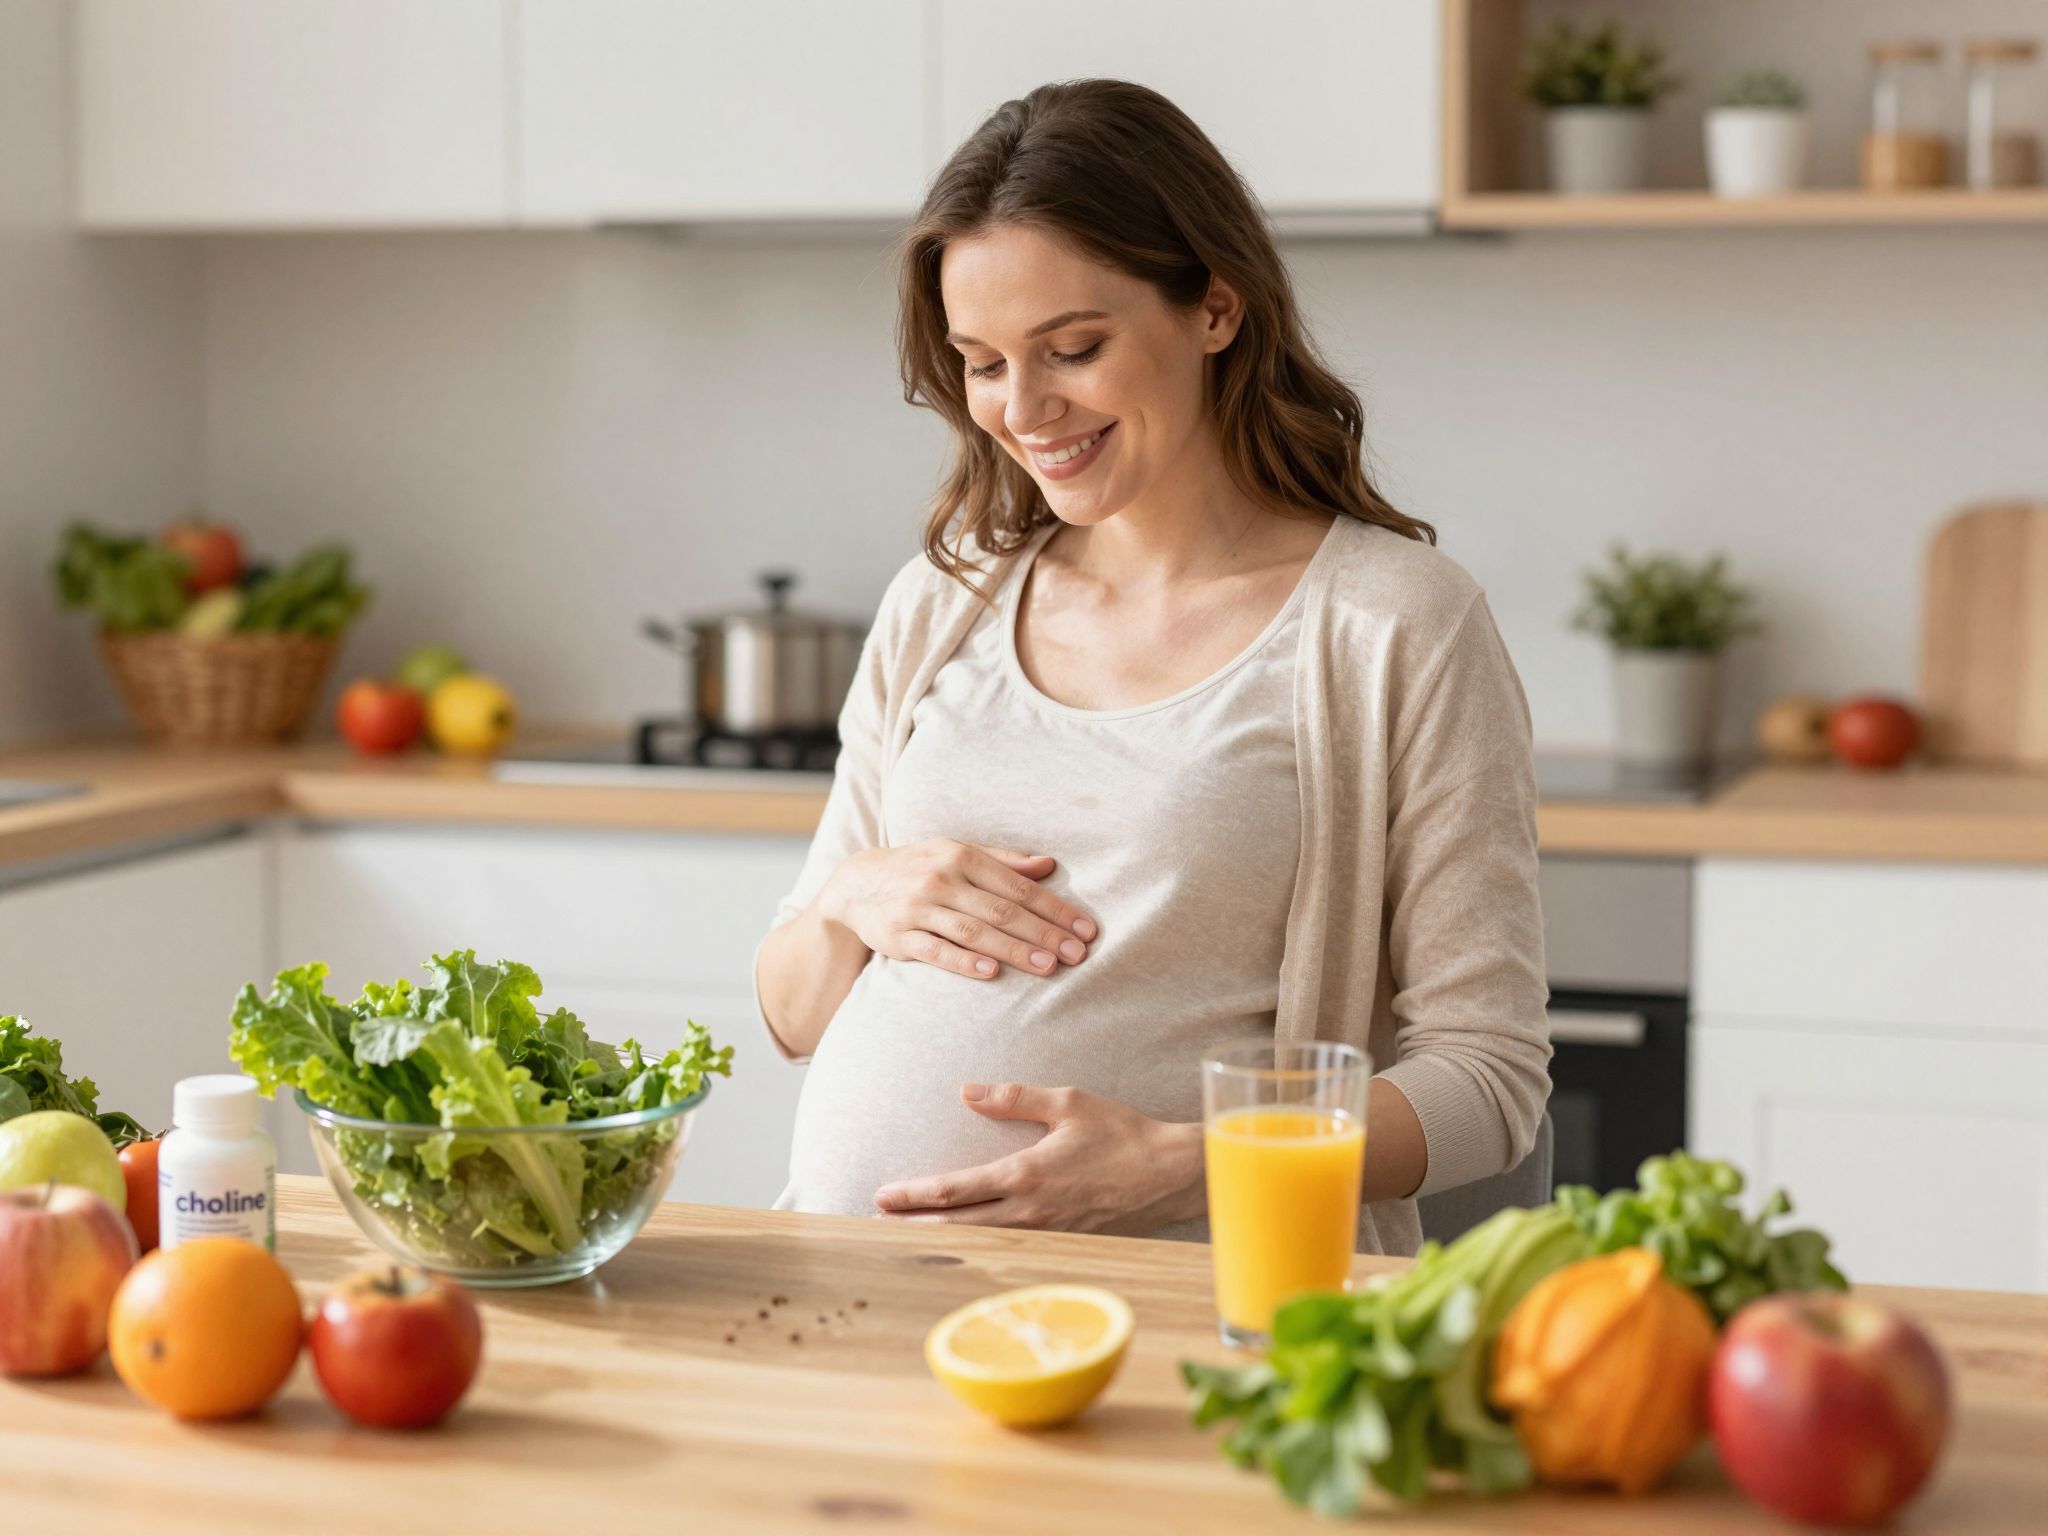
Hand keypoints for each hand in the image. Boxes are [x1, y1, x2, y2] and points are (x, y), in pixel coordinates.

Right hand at [819, 838, 1096, 980]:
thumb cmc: (920, 868)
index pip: (1019, 887)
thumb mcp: (957, 853)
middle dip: (1044, 933)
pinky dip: (964, 962)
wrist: (856, 885)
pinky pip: (936, 951)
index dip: (1055, 909)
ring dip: (1014, 950)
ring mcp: (919, 908)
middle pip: (1002, 911)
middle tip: (1077, 954)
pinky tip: (992, 973)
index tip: (1085, 929)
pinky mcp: (900, 936)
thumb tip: (1049, 865)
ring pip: (974, 932)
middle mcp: (942, 879)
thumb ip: (1004, 861)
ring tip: (1048, 967)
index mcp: (963, 857)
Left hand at [873, 1082, 1205, 1235]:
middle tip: (876, 1222)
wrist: (1169, 1176)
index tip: (883, 1195)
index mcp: (1025, 1173)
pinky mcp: (1062, 1240)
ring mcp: (1045, 1231)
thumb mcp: (1068, 1101)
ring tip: (908, 1234)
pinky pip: (1009, 1247)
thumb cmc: (1122, 1133)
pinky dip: (979, 1246)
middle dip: (914, 1223)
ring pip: (980, 1240)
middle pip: (957, 1224)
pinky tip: (965, 1244)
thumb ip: (1015, 1098)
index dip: (915, 1194)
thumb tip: (967, 1091)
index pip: (956, 1189)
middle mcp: (1030, 1210)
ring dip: (942, 1237)